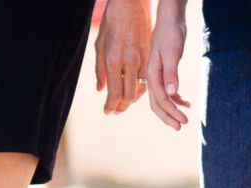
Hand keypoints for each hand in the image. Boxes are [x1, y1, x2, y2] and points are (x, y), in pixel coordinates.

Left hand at [94, 0, 151, 114]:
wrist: (131, 5)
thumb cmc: (112, 21)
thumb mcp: (100, 43)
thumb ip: (99, 69)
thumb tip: (100, 89)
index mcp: (113, 59)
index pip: (114, 91)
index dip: (111, 105)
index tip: (107, 113)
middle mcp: (129, 62)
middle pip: (128, 94)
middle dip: (121, 107)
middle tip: (115, 112)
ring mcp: (141, 60)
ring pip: (140, 89)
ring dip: (132, 99)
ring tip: (123, 104)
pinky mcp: (150, 56)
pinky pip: (147, 79)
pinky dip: (141, 88)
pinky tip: (134, 91)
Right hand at [147, 13, 191, 129]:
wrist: (170, 21)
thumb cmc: (170, 35)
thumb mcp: (172, 54)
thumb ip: (171, 74)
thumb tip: (172, 94)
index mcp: (152, 73)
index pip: (161, 99)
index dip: (171, 112)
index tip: (183, 122)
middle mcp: (152, 76)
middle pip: (157, 103)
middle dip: (168, 116)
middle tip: (180, 127)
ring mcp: (157, 74)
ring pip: (162, 98)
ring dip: (172, 109)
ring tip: (185, 119)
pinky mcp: (164, 72)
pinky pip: (167, 90)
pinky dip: (176, 98)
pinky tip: (187, 103)